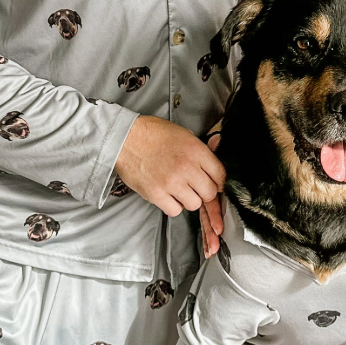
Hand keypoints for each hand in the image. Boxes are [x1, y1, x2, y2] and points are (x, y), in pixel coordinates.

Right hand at [115, 116, 223, 256]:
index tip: (214, 183)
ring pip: (194, 204)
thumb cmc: (153, 134)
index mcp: (196, 150)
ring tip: (180, 190)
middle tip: (195, 187)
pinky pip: (175, 210)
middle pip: (210, 193)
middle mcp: (186, 167)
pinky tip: (168, 196)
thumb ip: (201, 149)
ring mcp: (171, 182)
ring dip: (189, 199)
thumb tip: (215, 156)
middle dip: (205, 192)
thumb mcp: (184, 134)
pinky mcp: (156, 194)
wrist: (125, 139)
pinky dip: (173, 206)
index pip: (221, 175)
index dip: (219, 181)